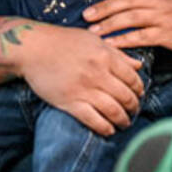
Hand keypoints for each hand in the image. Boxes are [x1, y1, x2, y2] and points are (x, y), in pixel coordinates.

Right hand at [16, 24, 144, 135]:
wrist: (32, 48)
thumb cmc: (64, 41)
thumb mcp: (94, 41)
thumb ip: (118, 54)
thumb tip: (139, 65)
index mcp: (106, 57)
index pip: (132, 78)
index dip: (139, 89)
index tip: (139, 94)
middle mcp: (98, 74)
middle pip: (125, 96)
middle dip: (134, 107)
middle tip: (135, 111)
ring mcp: (83, 89)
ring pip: (113, 110)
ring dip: (123, 120)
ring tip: (125, 123)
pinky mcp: (68, 102)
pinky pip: (92, 120)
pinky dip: (104, 128)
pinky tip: (109, 130)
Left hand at [82, 0, 171, 52]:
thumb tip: (128, 3)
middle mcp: (159, 1)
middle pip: (126, 1)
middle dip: (104, 7)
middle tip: (85, 15)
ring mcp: (164, 17)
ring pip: (131, 18)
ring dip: (109, 24)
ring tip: (92, 31)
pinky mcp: (168, 34)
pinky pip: (141, 36)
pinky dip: (123, 40)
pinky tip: (111, 44)